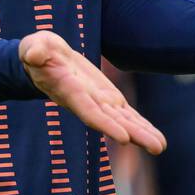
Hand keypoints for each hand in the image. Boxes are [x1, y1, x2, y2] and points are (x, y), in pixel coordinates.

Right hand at [19, 31, 166, 153]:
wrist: (44, 58)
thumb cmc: (37, 52)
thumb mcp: (33, 47)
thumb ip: (34, 51)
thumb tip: (33, 55)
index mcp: (70, 92)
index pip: (90, 111)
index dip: (106, 124)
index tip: (124, 138)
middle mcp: (87, 102)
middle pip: (113, 121)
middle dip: (135, 134)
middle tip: (157, 148)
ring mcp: (99, 101)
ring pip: (123, 120)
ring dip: (142, 133)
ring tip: (161, 146)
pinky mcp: (107, 97)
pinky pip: (126, 113)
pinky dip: (140, 124)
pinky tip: (155, 136)